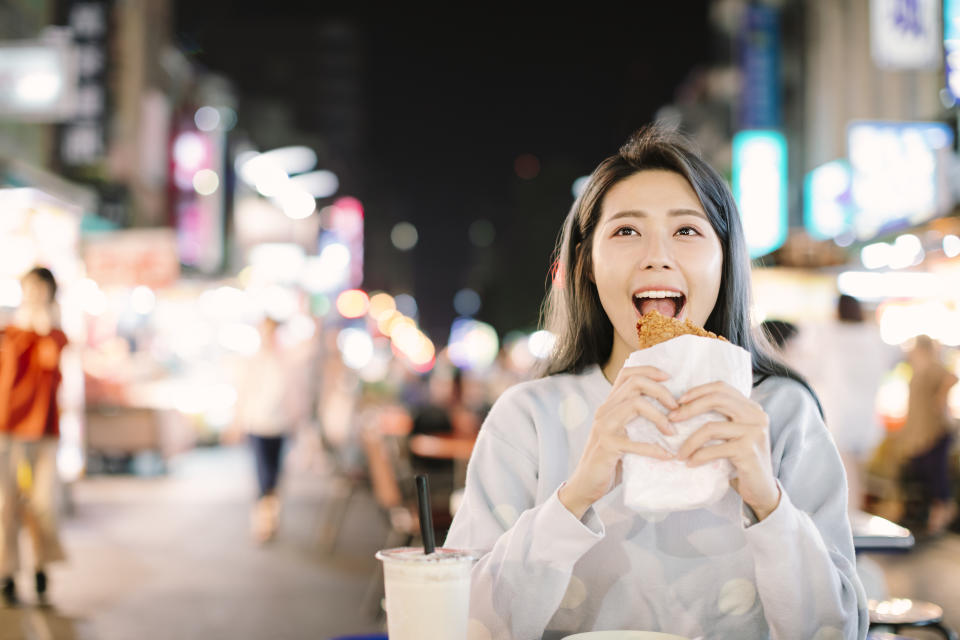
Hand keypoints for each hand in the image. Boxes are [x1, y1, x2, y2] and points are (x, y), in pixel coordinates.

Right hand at [559, 366, 676, 518]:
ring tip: (672, 431)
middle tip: (677, 408)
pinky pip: (635, 442)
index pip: (627, 374)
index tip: (669, 379)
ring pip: (635, 404)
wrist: (586, 485)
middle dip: (661, 391)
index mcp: (610, 405)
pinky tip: (666, 456)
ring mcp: (604, 426)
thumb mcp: (623, 433)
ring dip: (660, 416)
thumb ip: (637, 420)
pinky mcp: (606, 445)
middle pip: (635, 384)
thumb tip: (673, 412)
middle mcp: (605, 410)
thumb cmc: (610, 459)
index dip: (649, 371)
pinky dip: (654, 449)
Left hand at [671, 382, 779, 519]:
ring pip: (711, 427)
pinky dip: (698, 456)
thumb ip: (722, 417)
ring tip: (679, 453)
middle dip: (689, 408)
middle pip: (716, 400)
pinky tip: (690, 463)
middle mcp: (756, 416)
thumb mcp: (733, 434)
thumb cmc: (741, 460)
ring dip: (689, 441)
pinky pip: (714, 450)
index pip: (722, 387)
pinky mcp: (749, 451)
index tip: (679, 401)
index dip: (698, 391)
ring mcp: (754, 432)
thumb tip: (683, 406)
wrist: (762, 489)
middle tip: (671, 419)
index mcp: (752, 407)